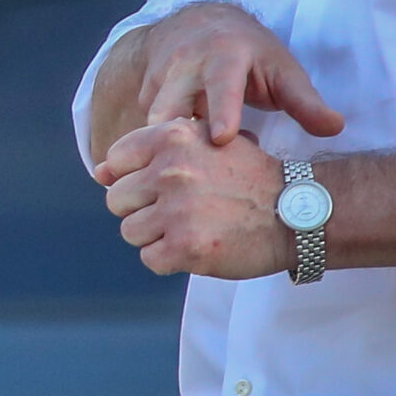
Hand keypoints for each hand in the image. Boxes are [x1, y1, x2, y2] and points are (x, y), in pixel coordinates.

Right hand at [87, 2, 341, 163]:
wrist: (199, 22)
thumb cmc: (250, 52)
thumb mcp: (281, 69)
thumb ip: (305, 102)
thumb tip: (336, 128)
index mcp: (224, 54)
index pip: (221, 84)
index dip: (221, 111)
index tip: (222, 139)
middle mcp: (185, 63)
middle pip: (172, 107)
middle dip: (177, 140)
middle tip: (199, 174)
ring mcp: (159, 78)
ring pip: (152, 123)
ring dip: (166, 151)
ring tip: (193, 176)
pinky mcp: (144, 92)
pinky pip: (146, 128)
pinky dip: (158, 149)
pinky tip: (180, 165)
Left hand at [99, 118, 290, 279]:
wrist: (296, 211)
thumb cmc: (247, 178)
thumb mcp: (205, 143)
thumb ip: (151, 151)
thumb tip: (99, 172)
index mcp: (172, 136)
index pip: (116, 160)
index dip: (135, 178)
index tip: (162, 186)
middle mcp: (171, 169)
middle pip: (117, 200)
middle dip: (143, 209)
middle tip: (179, 212)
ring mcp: (178, 209)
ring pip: (130, 232)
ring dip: (155, 237)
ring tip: (190, 229)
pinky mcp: (186, 246)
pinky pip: (149, 259)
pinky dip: (169, 260)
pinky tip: (196, 248)